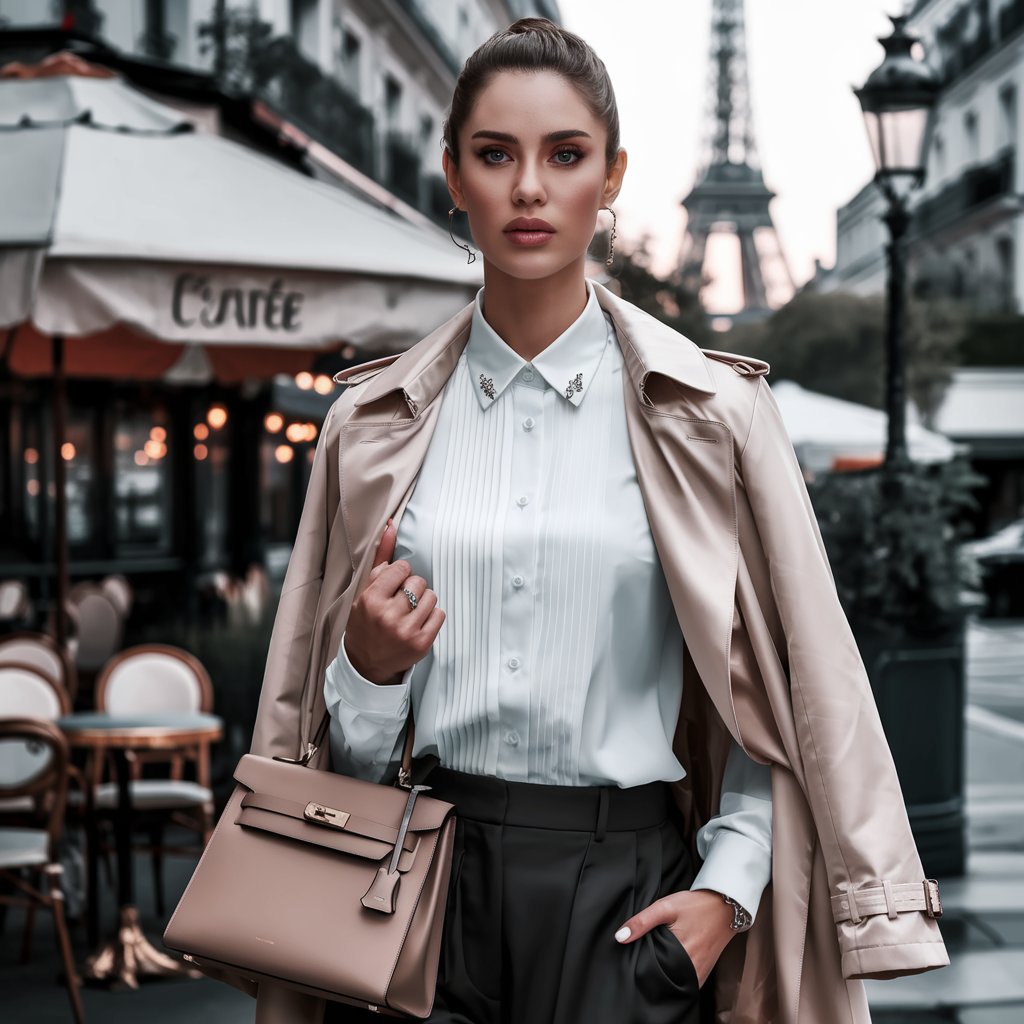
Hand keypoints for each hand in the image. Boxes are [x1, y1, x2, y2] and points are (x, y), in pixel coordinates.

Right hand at [344, 519, 445, 684]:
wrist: (366, 663)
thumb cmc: (366, 621)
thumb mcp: (365, 591)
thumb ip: (380, 557)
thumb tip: (392, 524)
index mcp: (371, 600)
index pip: (401, 568)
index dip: (400, 575)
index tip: (393, 587)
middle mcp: (388, 615)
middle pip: (418, 581)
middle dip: (412, 588)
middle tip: (401, 602)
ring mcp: (406, 631)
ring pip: (432, 596)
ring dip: (424, 601)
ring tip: (410, 612)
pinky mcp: (422, 643)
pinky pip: (440, 614)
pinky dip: (432, 615)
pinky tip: (418, 622)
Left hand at [614, 889, 737, 987]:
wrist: (724, 907)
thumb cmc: (694, 906)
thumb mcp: (666, 907)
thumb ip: (642, 921)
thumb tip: (620, 937)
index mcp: (680, 954)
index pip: (653, 972)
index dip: (641, 967)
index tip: (635, 959)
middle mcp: (692, 968)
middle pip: (664, 979)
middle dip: (652, 973)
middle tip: (642, 961)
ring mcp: (699, 973)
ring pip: (676, 982)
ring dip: (665, 976)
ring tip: (655, 964)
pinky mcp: (704, 972)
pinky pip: (687, 982)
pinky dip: (677, 977)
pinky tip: (669, 967)